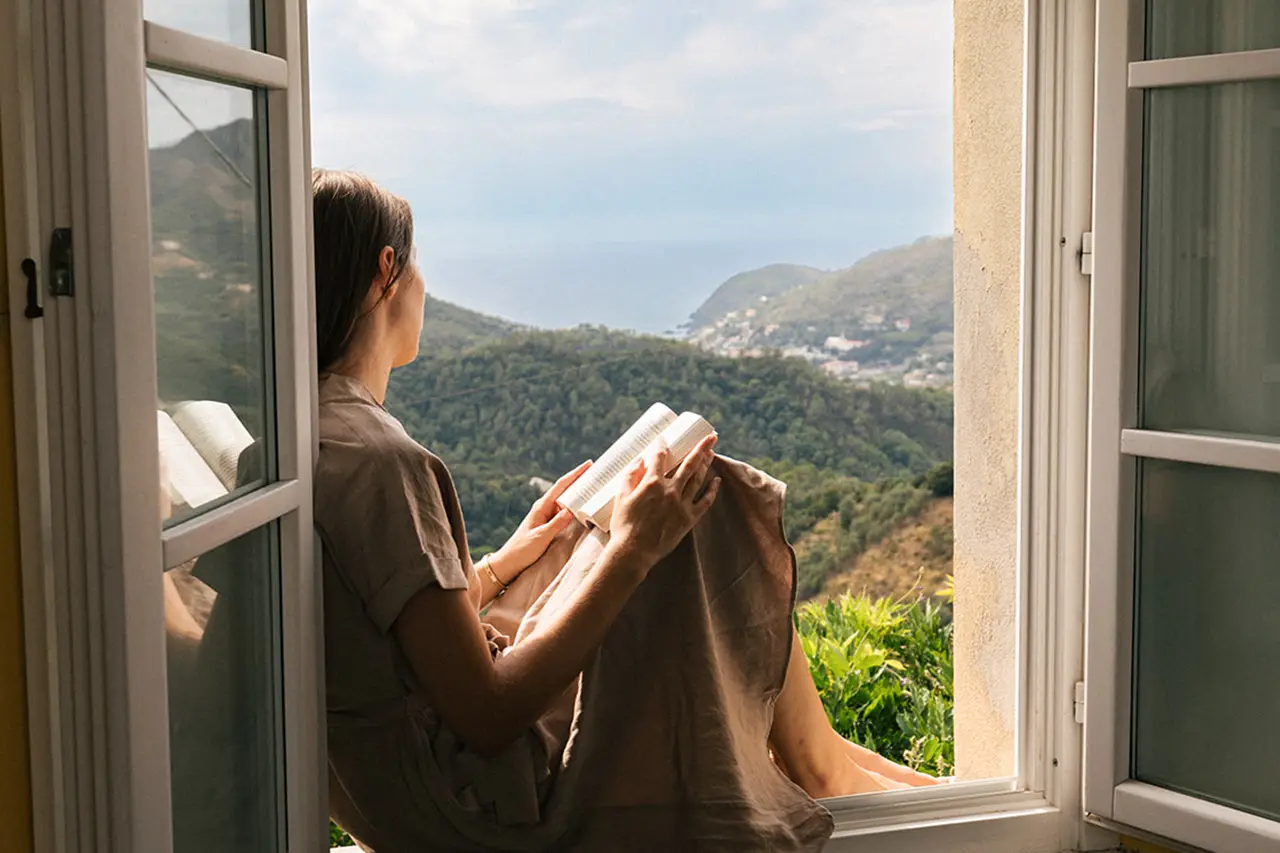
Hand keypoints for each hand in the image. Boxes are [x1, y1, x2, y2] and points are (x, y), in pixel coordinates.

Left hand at [489, 460, 591, 582]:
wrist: (509, 562)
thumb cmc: (522, 550)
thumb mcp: (541, 537)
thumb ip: (556, 524)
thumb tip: (571, 510)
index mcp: (541, 506)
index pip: (561, 485)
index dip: (575, 474)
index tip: (588, 464)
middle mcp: (544, 508)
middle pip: (565, 490)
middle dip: (580, 480)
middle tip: (597, 474)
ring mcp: (547, 515)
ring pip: (566, 501)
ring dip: (579, 494)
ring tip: (594, 488)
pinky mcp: (549, 524)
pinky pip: (565, 512)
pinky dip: (575, 507)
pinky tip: (583, 508)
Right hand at [609, 434, 721, 570]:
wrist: (633, 553)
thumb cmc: (624, 526)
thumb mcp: (620, 497)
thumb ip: (629, 476)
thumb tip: (639, 460)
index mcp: (652, 483)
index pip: (659, 456)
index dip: (662, 445)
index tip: (664, 438)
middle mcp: (670, 490)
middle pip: (689, 463)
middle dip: (701, 447)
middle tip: (711, 436)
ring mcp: (681, 505)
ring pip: (698, 479)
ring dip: (706, 463)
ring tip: (712, 452)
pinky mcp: (688, 519)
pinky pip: (705, 501)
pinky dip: (712, 490)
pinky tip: (716, 480)